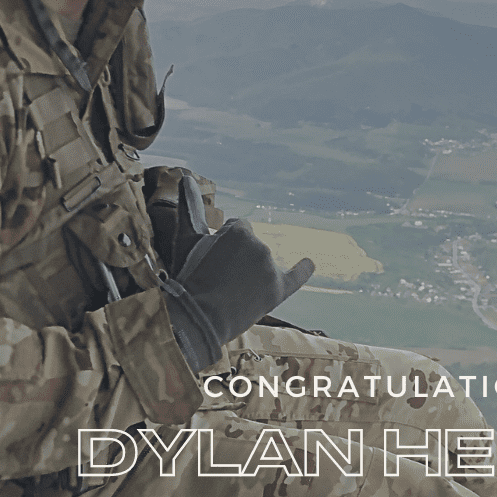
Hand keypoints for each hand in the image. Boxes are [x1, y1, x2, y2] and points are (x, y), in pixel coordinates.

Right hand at [160, 187, 313, 371]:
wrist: (196, 320)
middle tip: (217, 279)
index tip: (212, 262)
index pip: (237, 229)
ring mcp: (271, 269)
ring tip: (228, 291)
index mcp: (240, 229)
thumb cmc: (189, 277)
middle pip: (249, 246)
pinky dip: (303, 269)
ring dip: (249, 271)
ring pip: (261, 263)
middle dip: (236, 259)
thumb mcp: (186, 240)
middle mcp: (260, 245)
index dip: (222, 246)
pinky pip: (297, 276)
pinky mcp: (278, 290)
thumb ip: (190, 207)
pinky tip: (310, 263)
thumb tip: (185, 177)